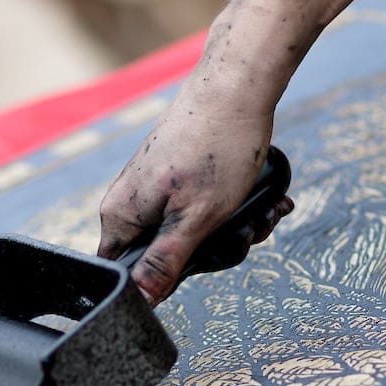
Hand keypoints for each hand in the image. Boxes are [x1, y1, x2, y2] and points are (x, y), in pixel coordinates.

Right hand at [97, 90, 292, 303]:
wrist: (235, 85)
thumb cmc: (216, 147)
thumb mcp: (196, 218)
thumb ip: (165, 262)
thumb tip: (140, 300)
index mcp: (121, 216)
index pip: (126, 273)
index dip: (164, 280)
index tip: (203, 262)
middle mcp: (130, 202)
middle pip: (166, 255)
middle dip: (217, 248)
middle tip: (248, 230)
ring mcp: (153, 187)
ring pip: (192, 231)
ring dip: (234, 227)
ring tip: (264, 209)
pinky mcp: (175, 175)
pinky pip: (201, 207)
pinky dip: (232, 207)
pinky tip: (262, 198)